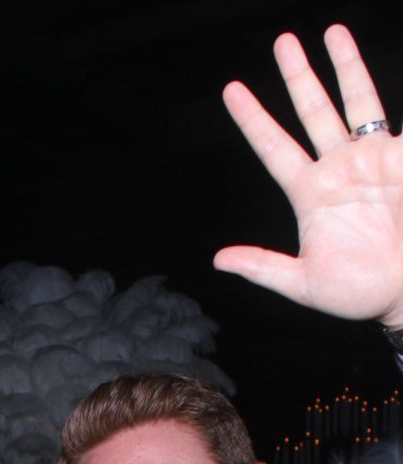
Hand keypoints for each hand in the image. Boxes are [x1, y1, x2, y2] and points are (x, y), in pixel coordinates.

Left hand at [215, 25, 402, 328]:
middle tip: (282, 42)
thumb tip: (219, 260)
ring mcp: (372, 158)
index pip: (274, 147)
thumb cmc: (359, 292)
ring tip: (330, 31)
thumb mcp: (303, 284)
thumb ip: (263, 267)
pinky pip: (394, 122)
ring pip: (355, 101)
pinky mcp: (402, 158)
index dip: (253, 118)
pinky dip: (386, 93)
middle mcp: (338, 168)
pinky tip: (378, 70)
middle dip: (298, 76)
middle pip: (313, 110)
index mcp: (310, 194)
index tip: (232, 90)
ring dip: (344, 66)